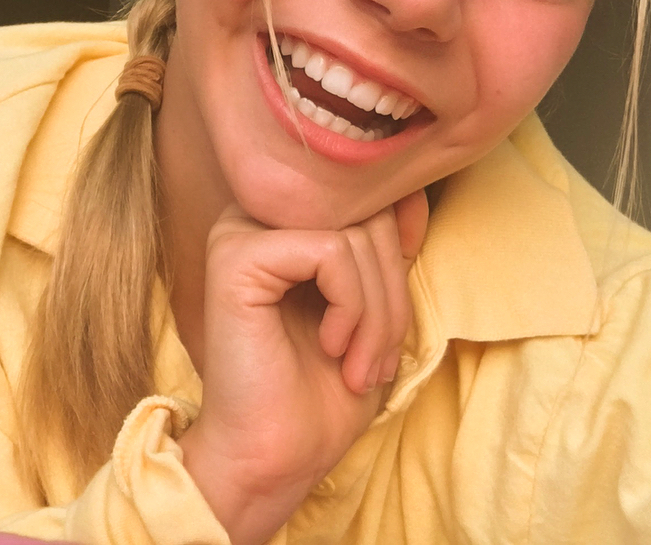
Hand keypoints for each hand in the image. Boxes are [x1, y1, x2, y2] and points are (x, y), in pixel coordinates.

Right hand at [177, 190, 428, 544]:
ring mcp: (241, 231)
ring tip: (360, 364)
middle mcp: (256, 214)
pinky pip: (331, 252)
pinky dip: (352, 306)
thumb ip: (387, 248)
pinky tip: (331, 345)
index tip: (389, 330)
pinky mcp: (237, 257)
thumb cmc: (321, 390)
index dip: (397, 261)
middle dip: (391, 292)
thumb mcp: (374, 307)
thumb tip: (414, 193)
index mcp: (283, 220)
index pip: (369, 200)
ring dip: (377, 312)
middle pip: (366, 213)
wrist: (274, 458)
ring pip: (354, 235)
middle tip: (377, 358)